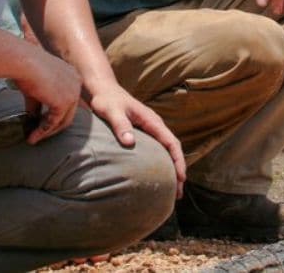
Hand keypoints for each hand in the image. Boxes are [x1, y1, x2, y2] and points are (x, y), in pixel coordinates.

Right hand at [13, 52, 82, 144]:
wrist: (24, 62)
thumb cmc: (25, 68)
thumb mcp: (35, 87)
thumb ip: (38, 103)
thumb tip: (33, 117)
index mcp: (72, 75)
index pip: (69, 99)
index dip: (57, 112)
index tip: (44, 122)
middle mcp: (76, 83)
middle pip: (68, 111)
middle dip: (53, 125)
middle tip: (39, 134)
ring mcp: (73, 93)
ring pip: (63, 120)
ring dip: (47, 132)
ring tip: (33, 138)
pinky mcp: (65, 102)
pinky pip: (54, 122)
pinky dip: (43, 131)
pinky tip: (32, 137)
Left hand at [84, 80, 186, 197]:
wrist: (102, 90)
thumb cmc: (107, 100)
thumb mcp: (112, 111)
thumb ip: (120, 126)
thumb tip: (129, 143)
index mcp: (152, 121)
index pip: (172, 143)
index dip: (178, 161)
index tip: (181, 177)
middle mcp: (154, 126)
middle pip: (172, 150)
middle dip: (178, 170)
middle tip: (178, 193)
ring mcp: (149, 130)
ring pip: (165, 152)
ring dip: (170, 169)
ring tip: (170, 190)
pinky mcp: (141, 134)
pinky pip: (156, 151)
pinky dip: (159, 165)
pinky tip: (154, 176)